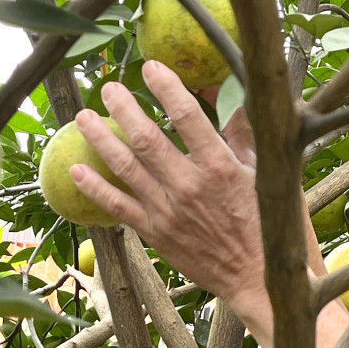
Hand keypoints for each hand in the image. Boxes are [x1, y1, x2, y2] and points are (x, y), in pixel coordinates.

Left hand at [67, 62, 274, 320]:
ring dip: (100, 140)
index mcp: (221, 167)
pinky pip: (118, 207)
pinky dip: (95, 188)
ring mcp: (169, 211)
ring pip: (125, 168)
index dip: (166, 87)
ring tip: (83, 118)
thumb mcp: (267, 172)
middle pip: (146, 138)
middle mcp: (190, 186)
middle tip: (108, 88)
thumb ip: (242, 132)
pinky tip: (76, 171)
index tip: (150, 67)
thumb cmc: (271, 225)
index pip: (188, 116)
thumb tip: (226, 92)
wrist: (259, 280)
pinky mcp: (156, 234)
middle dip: (123, 108)